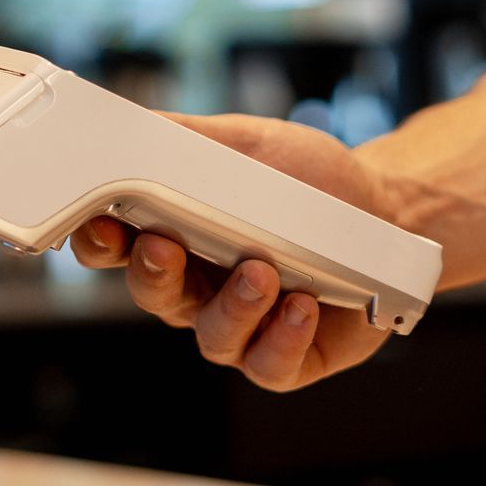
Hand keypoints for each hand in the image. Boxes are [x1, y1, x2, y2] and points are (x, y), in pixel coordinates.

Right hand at [70, 114, 400, 390]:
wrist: (388, 210)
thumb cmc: (309, 177)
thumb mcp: (245, 142)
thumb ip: (181, 137)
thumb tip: (122, 120)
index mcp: (174, 233)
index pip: (114, 247)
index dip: (98, 241)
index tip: (100, 223)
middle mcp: (198, 286)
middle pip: (152, 294)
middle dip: (153, 274)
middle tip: (167, 246)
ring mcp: (241, 326)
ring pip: (211, 336)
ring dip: (233, 306)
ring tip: (263, 272)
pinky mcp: (286, 357)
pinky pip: (268, 365)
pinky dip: (282, 338)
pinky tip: (302, 305)